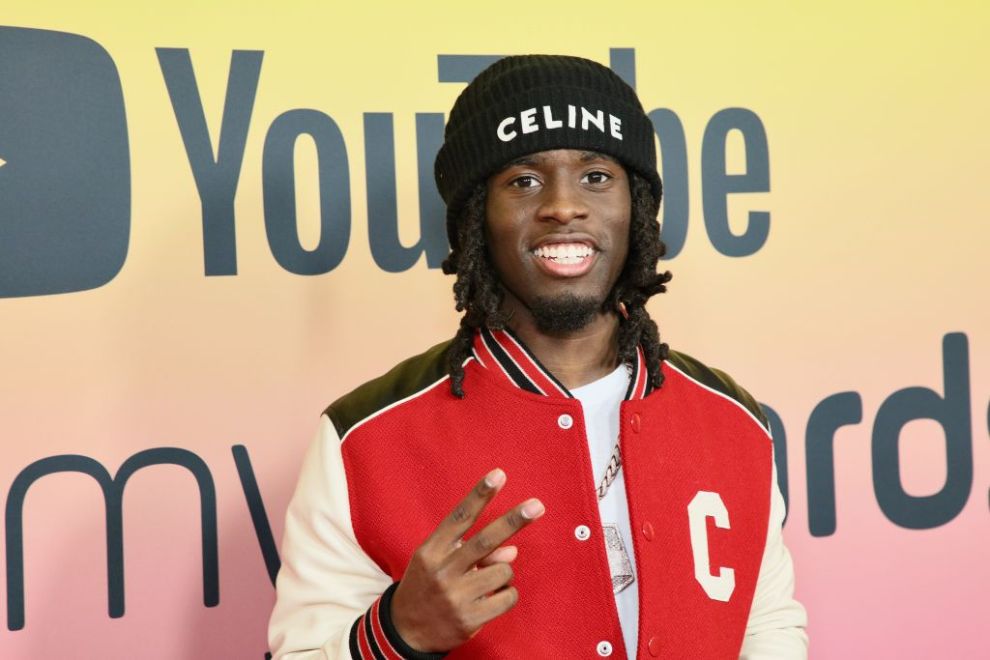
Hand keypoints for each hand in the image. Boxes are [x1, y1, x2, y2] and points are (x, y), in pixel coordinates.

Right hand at [390, 468, 543, 651]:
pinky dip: (507, 593)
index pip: (460, 517)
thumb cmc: (428, 585)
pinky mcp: (470, 619)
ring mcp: (456, 596)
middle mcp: (442, 571)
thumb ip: (473, 551)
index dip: (480, 495)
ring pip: (503, 570)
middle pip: (486, 540)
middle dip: (513, 521)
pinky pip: (508, 596)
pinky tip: (491, 599)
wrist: (406, 630)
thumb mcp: (440, 562)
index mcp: (432, 551)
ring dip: (504, 573)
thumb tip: (512, 552)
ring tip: (485, 583)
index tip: (498, 475)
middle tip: (537, 506)